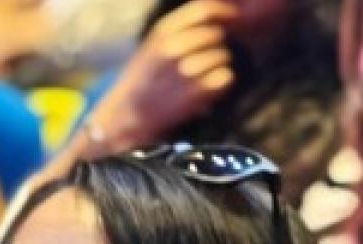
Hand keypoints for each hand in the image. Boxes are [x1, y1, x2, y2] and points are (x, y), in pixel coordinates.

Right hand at [88, 0, 238, 150]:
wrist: (129, 113)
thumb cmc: (147, 76)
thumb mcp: (155, 43)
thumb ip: (182, 27)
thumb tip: (217, 12)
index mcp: (163, 31)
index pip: (203, 9)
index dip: (224, 12)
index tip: (233, 17)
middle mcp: (173, 47)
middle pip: (217, 33)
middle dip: (218, 43)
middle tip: (209, 56)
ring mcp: (184, 70)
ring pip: (224, 55)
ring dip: (221, 64)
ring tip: (206, 73)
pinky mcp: (195, 94)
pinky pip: (226, 77)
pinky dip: (224, 81)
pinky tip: (212, 86)